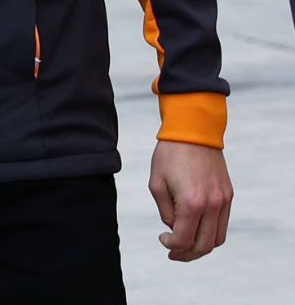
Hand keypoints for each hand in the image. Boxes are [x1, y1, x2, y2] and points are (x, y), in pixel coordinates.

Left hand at [149, 140, 232, 261]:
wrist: (193, 132)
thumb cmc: (169, 156)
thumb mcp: (156, 184)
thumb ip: (165, 211)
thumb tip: (174, 228)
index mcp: (191, 203)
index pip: (184, 239)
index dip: (172, 246)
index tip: (162, 240)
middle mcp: (212, 205)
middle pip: (204, 245)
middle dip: (187, 254)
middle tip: (173, 252)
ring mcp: (223, 201)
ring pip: (217, 238)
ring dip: (201, 246)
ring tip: (185, 244)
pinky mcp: (228, 195)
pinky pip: (223, 224)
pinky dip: (210, 232)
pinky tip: (196, 228)